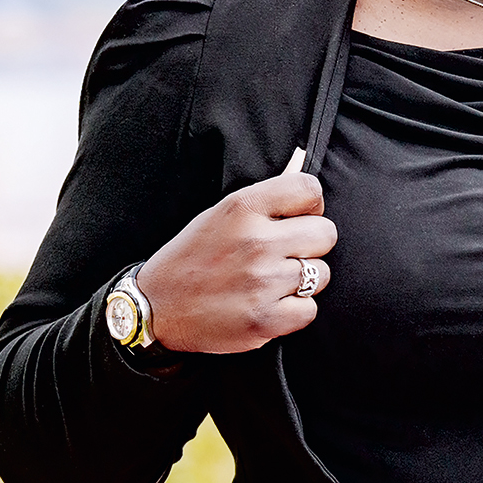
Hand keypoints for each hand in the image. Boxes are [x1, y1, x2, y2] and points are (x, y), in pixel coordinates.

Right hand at [135, 171, 336, 354]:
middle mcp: (256, 242)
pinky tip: (269, 304)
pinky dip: (293, 312)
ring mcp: (262, 282)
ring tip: (271, 281)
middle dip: (311, 244)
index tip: (298, 218)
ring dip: (303, 280)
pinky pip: (310, 310)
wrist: (157, 307)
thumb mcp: (220, 213)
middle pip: (326, 234)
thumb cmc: (192, 256)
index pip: (310, 190)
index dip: (311, 205)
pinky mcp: (265, 320)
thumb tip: (301, 161)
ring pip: (321, 274)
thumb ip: (264, 198)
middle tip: (285, 253)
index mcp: (243, 207)